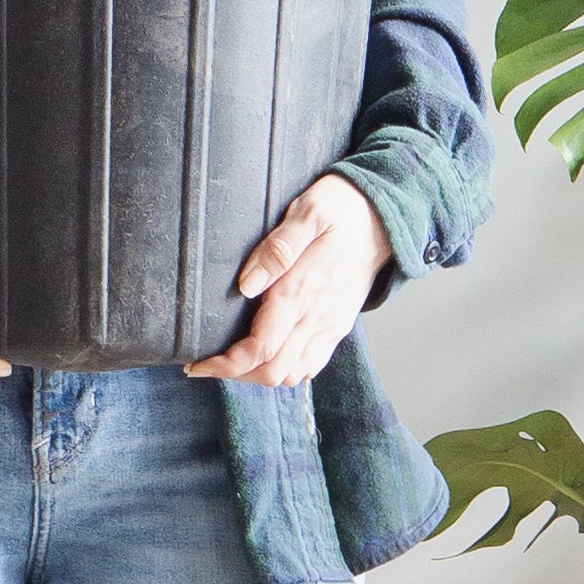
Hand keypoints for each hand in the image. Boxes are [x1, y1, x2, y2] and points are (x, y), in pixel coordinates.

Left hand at [185, 172, 389, 389]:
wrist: (386, 215)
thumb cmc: (342, 207)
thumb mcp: (308, 212)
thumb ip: (277, 249)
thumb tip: (246, 285)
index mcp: (303, 290)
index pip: (261, 347)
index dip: (225, 364)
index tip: (197, 362)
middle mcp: (317, 317)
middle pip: (272, 371)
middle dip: (235, 374)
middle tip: (206, 362)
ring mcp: (330, 326)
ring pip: (291, 375)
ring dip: (257, 375)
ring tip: (230, 360)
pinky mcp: (337, 327)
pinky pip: (310, 366)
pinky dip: (283, 370)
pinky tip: (263, 354)